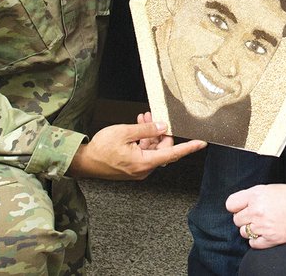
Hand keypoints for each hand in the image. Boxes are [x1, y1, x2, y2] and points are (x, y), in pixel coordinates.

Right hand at [67, 119, 205, 179]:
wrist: (84, 162)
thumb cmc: (101, 149)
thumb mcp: (125, 133)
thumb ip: (146, 130)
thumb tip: (163, 127)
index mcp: (144, 162)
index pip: (173, 154)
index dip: (188, 147)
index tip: (201, 143)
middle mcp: (144, 169)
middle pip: (162, 149)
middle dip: (161, 131)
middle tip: (153, 116)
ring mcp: (138, 169)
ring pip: (152, 150)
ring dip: (150, 134)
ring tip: (143, 118)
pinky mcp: (132, 167)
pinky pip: (144, 153)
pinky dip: (143, 140)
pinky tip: (138, 127)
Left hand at [226, 184, 285, 248]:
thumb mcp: (268, 188)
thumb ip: (252, 196)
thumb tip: (240, 205)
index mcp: (255, 195)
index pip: (230, 204)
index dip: (236, 206)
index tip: (241, 207)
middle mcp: (257, 211)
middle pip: (236, 219)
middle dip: (244, 218)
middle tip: (255, 216)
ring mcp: (263, 226)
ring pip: (243, 232)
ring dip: (250, 229)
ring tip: (262, 224)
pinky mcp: (271, 239)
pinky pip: (253, 244)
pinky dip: (257, 240)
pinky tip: (264, 233)